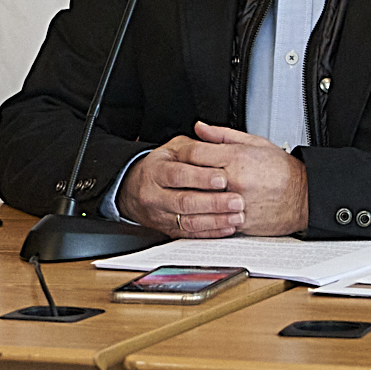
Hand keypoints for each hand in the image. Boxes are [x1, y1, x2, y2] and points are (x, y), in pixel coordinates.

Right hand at [116, 136, 244, 237]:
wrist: (134, 190)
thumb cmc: (160, 166)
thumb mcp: (173, 148)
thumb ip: (193, 145)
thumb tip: (209, 134)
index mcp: (156, 171)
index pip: (178, 175)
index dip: (200, 178)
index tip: (222, 178)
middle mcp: (155, 195)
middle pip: (184, 201)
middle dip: (213, 202)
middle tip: (237, 200)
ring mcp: (161, 215)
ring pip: (189, 222)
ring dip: (216, 220)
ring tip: (236, 216)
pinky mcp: (169, 230)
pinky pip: (191, 234)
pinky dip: (211, 232)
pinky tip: (227, 227)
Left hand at [182, 122, 308, 235]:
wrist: (305, 197)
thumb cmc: (283, 171)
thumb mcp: (254, 142)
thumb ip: (222, 135)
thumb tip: (200, 128)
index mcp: (237, 158)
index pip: (196, 152)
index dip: (181, 152)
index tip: (176, 154)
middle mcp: (235, 181)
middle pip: (193, 177)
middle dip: (180, 175)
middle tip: (171, 175)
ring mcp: (237, 203)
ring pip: (200, 201)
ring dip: (188, 198)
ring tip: (181, 194)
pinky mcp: (241, 222)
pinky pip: (214, 219)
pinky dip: (204, 216)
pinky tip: (198, 212)